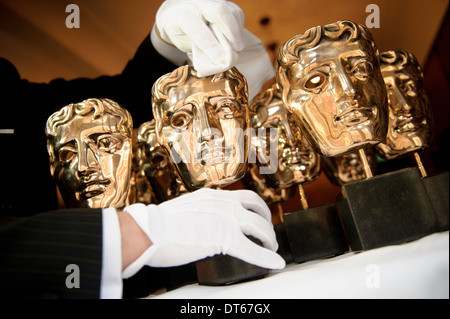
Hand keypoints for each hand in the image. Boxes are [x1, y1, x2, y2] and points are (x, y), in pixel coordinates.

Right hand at [122, 188, 284, 277]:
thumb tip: (204, 225)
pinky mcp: (224, 238)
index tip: (260, 217)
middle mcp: (221, 202)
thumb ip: (200, 214)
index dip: (257, 208)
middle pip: (256, 208)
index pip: (243, 197)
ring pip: (259, 227)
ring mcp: (225, 219)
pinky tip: (275, 263)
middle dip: (267, 222)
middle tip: (269, 234)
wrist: (146, 231)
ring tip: (271, 249)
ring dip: (269, 239)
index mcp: (211, 196)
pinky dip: (266, 257)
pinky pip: (252, 249)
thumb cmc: (156, 226)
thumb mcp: (184, 210)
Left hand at [153, 0, 244, 75]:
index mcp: (183, 16)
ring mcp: (211, 1)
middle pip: (220, 12)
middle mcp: (198, 4)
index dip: (212, 47)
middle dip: (231, 32)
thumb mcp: (184, 43)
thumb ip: (200, 50)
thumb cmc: (181, 32)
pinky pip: (236, 13)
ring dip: (237, 31)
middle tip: (236, 50)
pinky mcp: (223, 2)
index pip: (200, 32)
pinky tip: (235, 37)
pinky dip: (239, 27)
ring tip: (236, 47)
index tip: (222, 61)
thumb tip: (220, 61)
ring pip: (231, 12)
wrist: (177, 14)